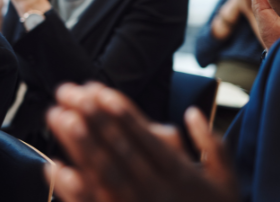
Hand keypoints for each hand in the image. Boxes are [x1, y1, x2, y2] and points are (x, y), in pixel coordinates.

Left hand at [46, 83, 238, 201]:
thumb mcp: (226, 181)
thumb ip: (213, 145)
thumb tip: (192, 114)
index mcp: (179, 174)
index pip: (145, 137)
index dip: (122, 113)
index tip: (98, 90)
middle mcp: (154, 189)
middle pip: (118, 149)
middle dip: (91, 117)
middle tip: (66, 93)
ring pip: (101, 172)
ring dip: (77, 143)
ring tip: (57, 117)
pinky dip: (70, 189)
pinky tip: (53, 168)